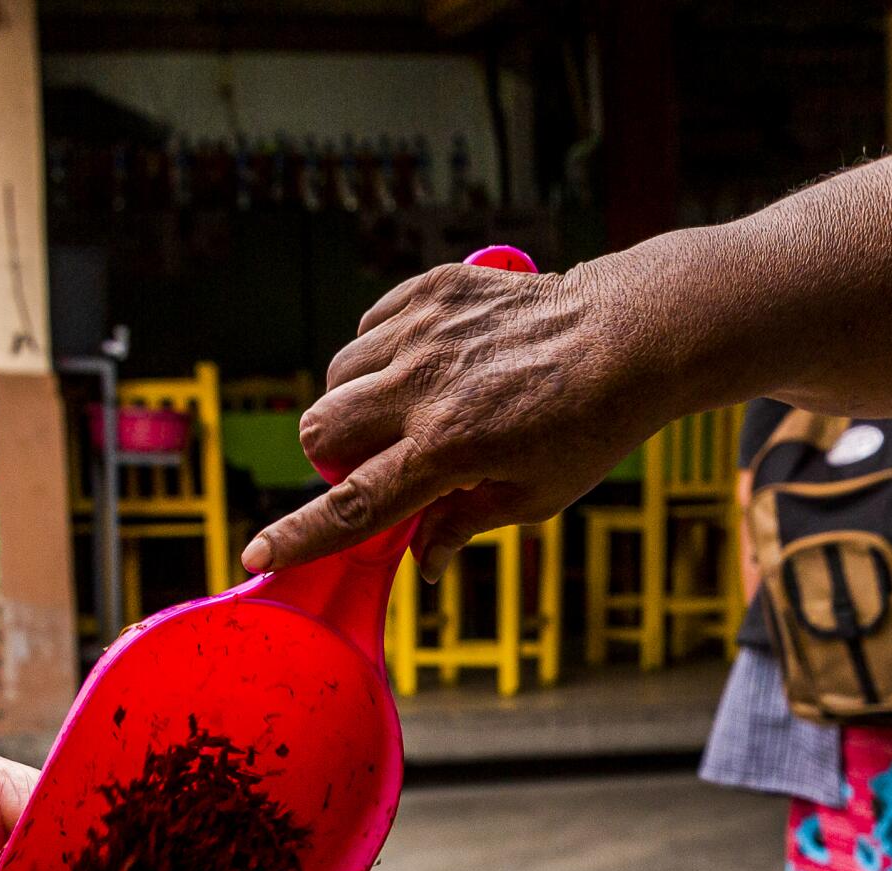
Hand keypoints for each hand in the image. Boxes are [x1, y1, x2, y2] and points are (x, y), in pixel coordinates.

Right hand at [242, 261, 680, 580]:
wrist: (631, 334)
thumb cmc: (589, 425)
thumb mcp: (534, 496)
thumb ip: (463, 524)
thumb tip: (420, 561)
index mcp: (450, 449)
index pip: (354, 503)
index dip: (300, 536)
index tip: (260, 555)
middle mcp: (426, 386)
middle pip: (320, 428)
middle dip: (333, 455)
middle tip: (381, 459)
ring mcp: (426, 331)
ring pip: (339, 374)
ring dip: (354, 402)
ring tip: (406, 407)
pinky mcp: (434, 289)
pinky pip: (369, 327)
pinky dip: (380, 353)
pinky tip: (423, 364)